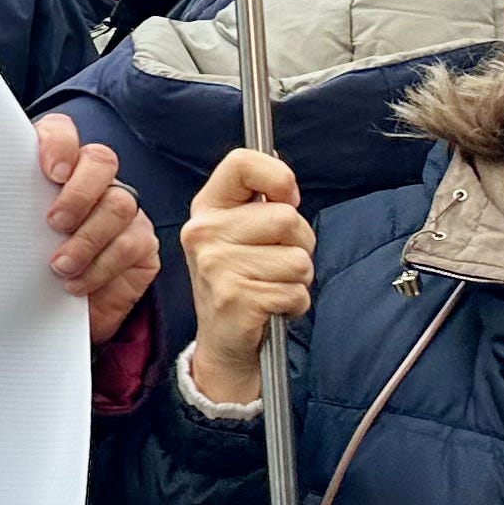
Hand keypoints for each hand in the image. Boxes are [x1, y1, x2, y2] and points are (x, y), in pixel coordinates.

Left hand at [35, 113, 155, 344]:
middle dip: (78, 192)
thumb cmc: (22, 262)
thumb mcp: (6, 234)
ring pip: (119, 205)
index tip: (51, 172)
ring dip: (87, 238)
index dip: (60, 144)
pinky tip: (76, 284)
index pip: (62, 132)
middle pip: (100, 161)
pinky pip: (130, 245)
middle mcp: (93, 181)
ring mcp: (122, 210)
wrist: (51, 310)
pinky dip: (100, 267)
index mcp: (55, 168)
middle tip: (54, 223)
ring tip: (59, 266)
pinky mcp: (140, 243)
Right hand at [180, 146, 311, 401]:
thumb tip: (286, 182)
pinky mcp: (233, 298)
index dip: (278, 177)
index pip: (242, 163)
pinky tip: (272, 308)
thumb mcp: (240, 234)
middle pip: (286, 217)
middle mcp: (203, 233)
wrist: (224, 341)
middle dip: (300, 244)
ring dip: (299, 279)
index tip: (286, 200)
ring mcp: (215, 265)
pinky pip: (295, 292)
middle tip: (276, 263)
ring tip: (273, 286)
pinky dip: (295, 304)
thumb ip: (262, 204)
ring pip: (298, 259)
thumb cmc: (242, 281)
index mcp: (207, 209)